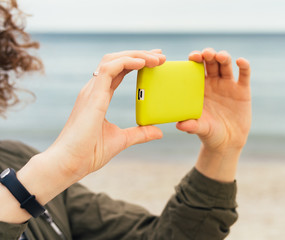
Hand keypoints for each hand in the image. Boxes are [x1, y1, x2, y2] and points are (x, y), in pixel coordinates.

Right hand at [46, 50, 165, 178]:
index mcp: (99, 97)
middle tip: (160, 56)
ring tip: (156, 58)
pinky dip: (126, 62)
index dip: (136, 63)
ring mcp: (92, 91)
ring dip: (136, 55)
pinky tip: (142, 63)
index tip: (155, 61)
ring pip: (113, 60)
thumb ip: (139, 133)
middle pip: (117, 61)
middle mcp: (94, 89)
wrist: (69, 163)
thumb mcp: (121, 140)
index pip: (119, 71)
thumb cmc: (88, 153)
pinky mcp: (92, 95)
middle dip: (139, 54)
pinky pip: (109, 69)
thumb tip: (159, 132)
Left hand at [176, 48, 250, 181]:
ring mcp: (228, 85)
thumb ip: (191, 125)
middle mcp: (213, 83)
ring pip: (225, 65)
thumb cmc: (209, 133)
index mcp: (199, 87)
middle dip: (209, 55)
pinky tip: (240, 61)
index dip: (195, 59)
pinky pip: (244, 74)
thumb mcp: (200, 128)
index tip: (193, 57)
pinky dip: (244, 66)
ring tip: (221, 57)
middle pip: (211, 62)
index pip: (196, 68)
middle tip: (206, 54)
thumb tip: (179, 125)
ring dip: (223, 57)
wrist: (228, 142)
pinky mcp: (242, 90)